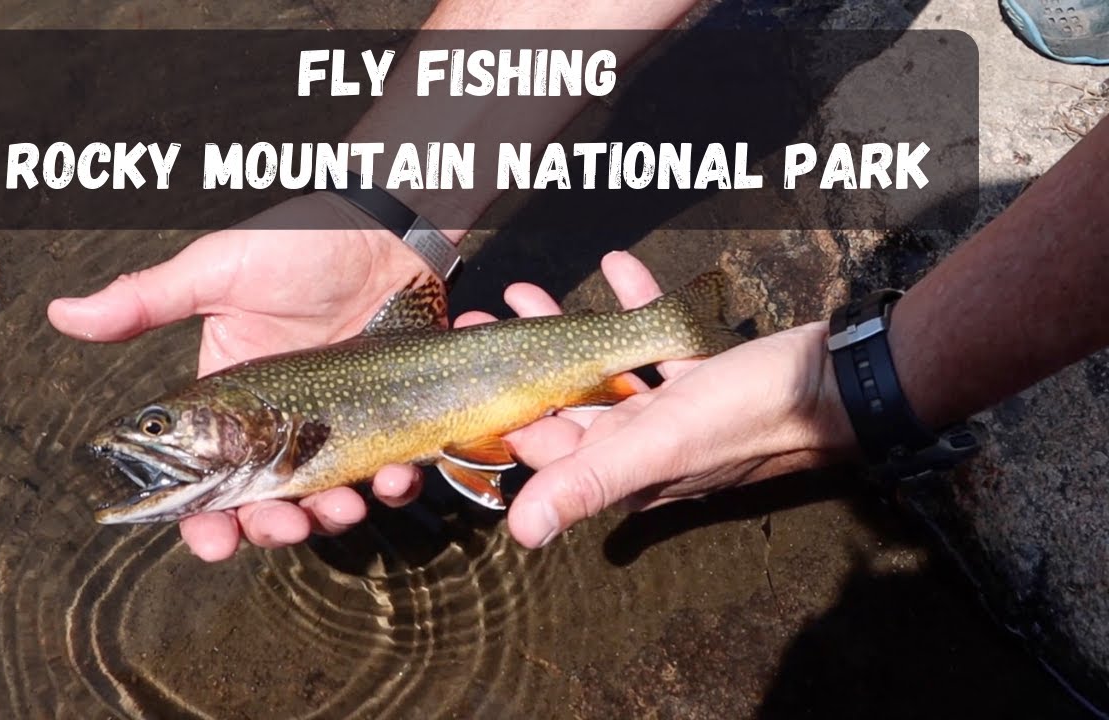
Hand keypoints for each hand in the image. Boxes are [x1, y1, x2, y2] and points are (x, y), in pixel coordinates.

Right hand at [49, 194, 433, 559]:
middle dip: (273, 530)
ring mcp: (339, 429)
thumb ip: (147, 300)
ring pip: (328, 502)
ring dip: (333, 518)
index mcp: (230, 404)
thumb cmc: (302, 243)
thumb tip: (61, 313)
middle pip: (267, 506)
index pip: (207, 481)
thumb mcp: (219, 271)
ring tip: (345, 506)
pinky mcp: (390, 424)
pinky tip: (398, 476)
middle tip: (284, 526)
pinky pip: (393, 475)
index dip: (204, 521)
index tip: (212, 541)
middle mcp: (281, 427)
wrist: (388, 229)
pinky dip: (396, 489)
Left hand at [465, 251, 858, 547]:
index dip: (501, 413)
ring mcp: (674, 410)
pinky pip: (655, 340)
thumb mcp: (660, 442)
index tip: (464, 375)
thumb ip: (589, 481)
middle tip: (482, 319)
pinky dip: (635, 307)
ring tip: (526, 292)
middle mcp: (643, 443)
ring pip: (604, 369)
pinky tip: (618, 267)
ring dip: (566, 330)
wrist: (844, 384)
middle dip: (522, 361)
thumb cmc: (751, 414)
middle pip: (566, 402)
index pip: (546, 448)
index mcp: (625, 466)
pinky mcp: (703, 376)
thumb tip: (520, 534)